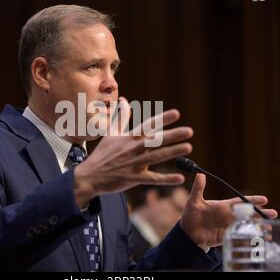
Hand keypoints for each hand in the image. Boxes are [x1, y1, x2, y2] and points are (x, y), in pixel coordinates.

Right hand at [74, 97, 193, 207]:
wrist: (90, 175)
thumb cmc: (102, 154)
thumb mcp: (111, 133)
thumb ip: (121, 117)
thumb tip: (124, 100)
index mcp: (129, 137)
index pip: (148, 126)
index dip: (162, 119)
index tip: (177, 113)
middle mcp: (133, 149)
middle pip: (155, 140)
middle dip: (173, 135)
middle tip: (189, 131)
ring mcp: (134, 164)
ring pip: (157, 157)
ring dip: (173, 152)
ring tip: (188, 148)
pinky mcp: (134, 178)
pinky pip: (152, 178)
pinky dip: (166, 179)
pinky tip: (180, 178)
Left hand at [180, 173, 277, 250]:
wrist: (187, 233)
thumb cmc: (191, 215)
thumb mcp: (194, 201)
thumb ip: (198, 188)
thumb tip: (200, 174)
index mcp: (222, 206)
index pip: (239, 201)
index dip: (251, 200)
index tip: (264, 199)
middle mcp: (227, 215)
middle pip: (247, 214)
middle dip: (260, 214)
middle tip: (274, 214)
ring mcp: (228, 226)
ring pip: (246, 225)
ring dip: (258, 226)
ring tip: (270, 228)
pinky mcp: (226, 237)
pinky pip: (240, 237)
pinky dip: (250, 238)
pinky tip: (259, 239)